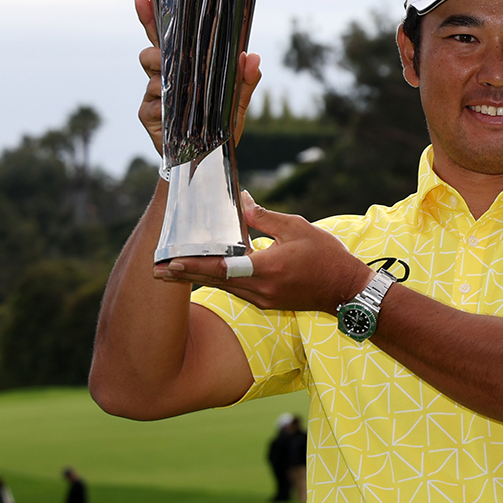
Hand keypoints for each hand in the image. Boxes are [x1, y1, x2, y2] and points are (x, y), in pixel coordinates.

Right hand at [134, 0, 262, 154]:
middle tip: (167, 58)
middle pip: (150, 52)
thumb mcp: (237, 105)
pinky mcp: (148, 114)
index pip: (165, 39)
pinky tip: (173, 112)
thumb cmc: (220, 131)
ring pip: (151, 76)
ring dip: (164, 81)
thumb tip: (253, 57)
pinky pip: (150, 102)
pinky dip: (163, 104)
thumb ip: (245, 81)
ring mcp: (153, 96)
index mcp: (184, 70)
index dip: (152, 18)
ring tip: (181, 93)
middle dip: (157, 52)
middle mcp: (165, 79)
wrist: (208, 163)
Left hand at [154, 192, 372, 314]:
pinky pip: (235, 290)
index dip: (195, 264)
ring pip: (222, 287)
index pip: (223, 267)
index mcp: (267, 269)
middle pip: (215, 281)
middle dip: (185, 274)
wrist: (346, 289)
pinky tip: (204, 273)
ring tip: (171, 272)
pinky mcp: (266, 302)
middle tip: (156, 269)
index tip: (171, 261)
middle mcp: (260, 289)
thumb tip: (239, 200)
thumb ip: (263, 217)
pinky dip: (217, 281)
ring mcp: (262, 299)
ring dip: (198, 279)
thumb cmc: (326, 256)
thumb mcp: (296, 228)